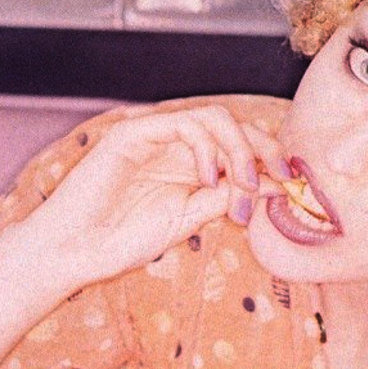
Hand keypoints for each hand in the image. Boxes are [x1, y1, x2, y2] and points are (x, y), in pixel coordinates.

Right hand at [19, 105, 290, 290]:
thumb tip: (270, 186)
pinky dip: (206, 147)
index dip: (271, 158)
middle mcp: (175, 145)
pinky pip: (183, 122)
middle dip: (265, 148)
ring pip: (215, 118)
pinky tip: (207, 178)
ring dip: (239, 149)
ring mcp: (154, 136)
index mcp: (189, 165)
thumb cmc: (123, 240)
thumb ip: (225, 198)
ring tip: (243, 185)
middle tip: (279, 178)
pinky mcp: (133, 132)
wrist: (75, 251)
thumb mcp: (189, 220)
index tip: (292, 184)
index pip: (240, 146)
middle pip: (235, 126)